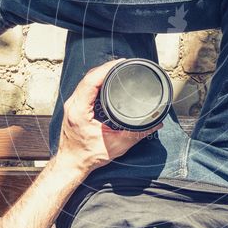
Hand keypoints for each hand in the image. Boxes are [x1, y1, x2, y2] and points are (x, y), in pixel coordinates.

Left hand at [56, 58, 163, 174]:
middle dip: (106, 68)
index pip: (92, 81)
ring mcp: (72, 105)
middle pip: (89, 77)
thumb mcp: (117, 146)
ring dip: (100, 73)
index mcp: (80, 110)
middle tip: (123, 64)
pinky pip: (84, 88)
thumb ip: (137, 134)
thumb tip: (156, 125)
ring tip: (117, 70)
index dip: (106, 68)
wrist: (71, 164)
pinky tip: (106, 81)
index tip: (121, 63)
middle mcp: (73, 105)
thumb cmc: (88, 157)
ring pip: (85, 81)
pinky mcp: (74, 107)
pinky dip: (96, 81)